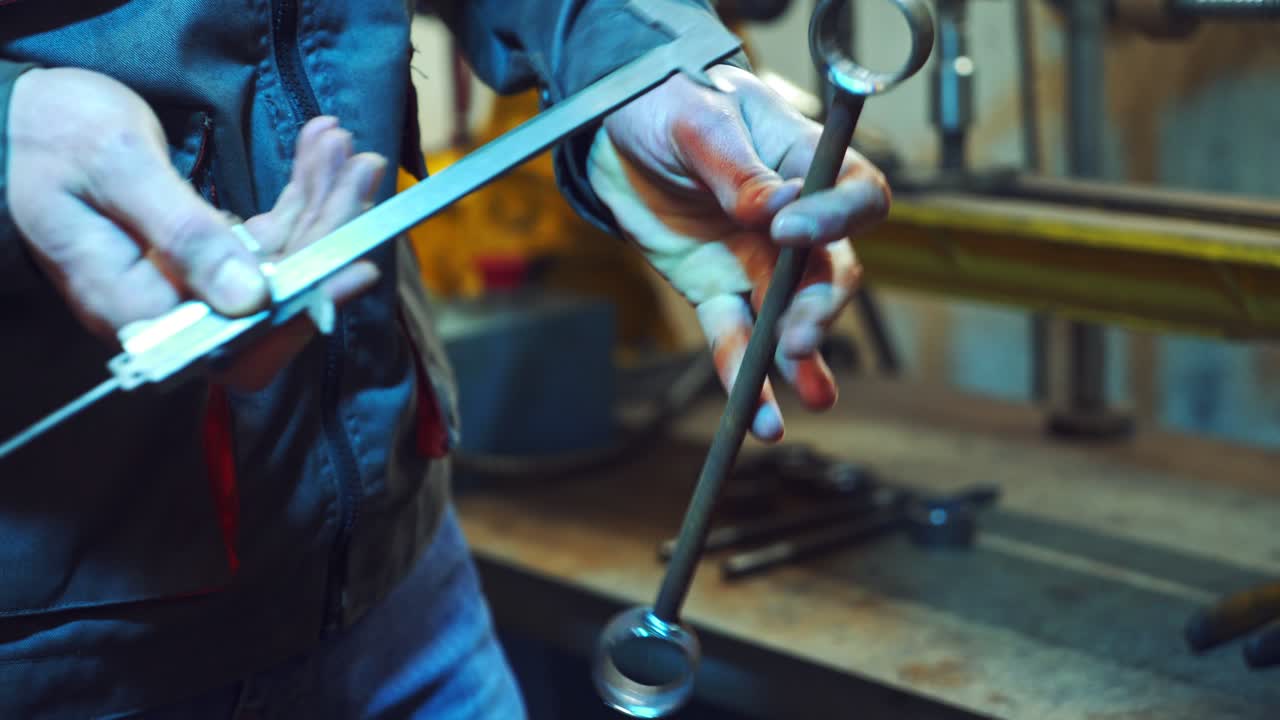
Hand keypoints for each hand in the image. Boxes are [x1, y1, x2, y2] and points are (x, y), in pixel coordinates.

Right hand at [7, 68, 384, 389]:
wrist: (26, 118)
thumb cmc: (56, 138)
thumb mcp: (117, 170)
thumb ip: (181, 235)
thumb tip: (251, 301)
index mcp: (132, 307)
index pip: (236, 344)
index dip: (302, 314)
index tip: (355, 268)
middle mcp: (171, 308)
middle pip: (274, 301)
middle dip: (328, 235)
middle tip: (361, 170)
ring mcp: (194, 283)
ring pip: (283, 263)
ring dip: (323, 205)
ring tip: (346, 149)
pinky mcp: (210, 254)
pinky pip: (270, 235)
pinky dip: (300, 194)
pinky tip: (320, 151)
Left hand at [590, 64, 889, 441]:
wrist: (615, 128)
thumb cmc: (667, 101)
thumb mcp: (696, 120)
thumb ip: (735, 167)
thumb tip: (775, 209)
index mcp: (803, 161)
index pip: (853, 195)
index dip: (836, 219)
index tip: (792, 232)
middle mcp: (793, 221)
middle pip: (832, 271)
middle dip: (822, 308)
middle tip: (798, 335)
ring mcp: (756, 260)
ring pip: (789, 317)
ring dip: (801, 359)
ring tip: (810, 396)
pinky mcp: (715, 289)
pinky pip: (733, 337)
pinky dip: (744, 377)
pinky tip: (757, 418)